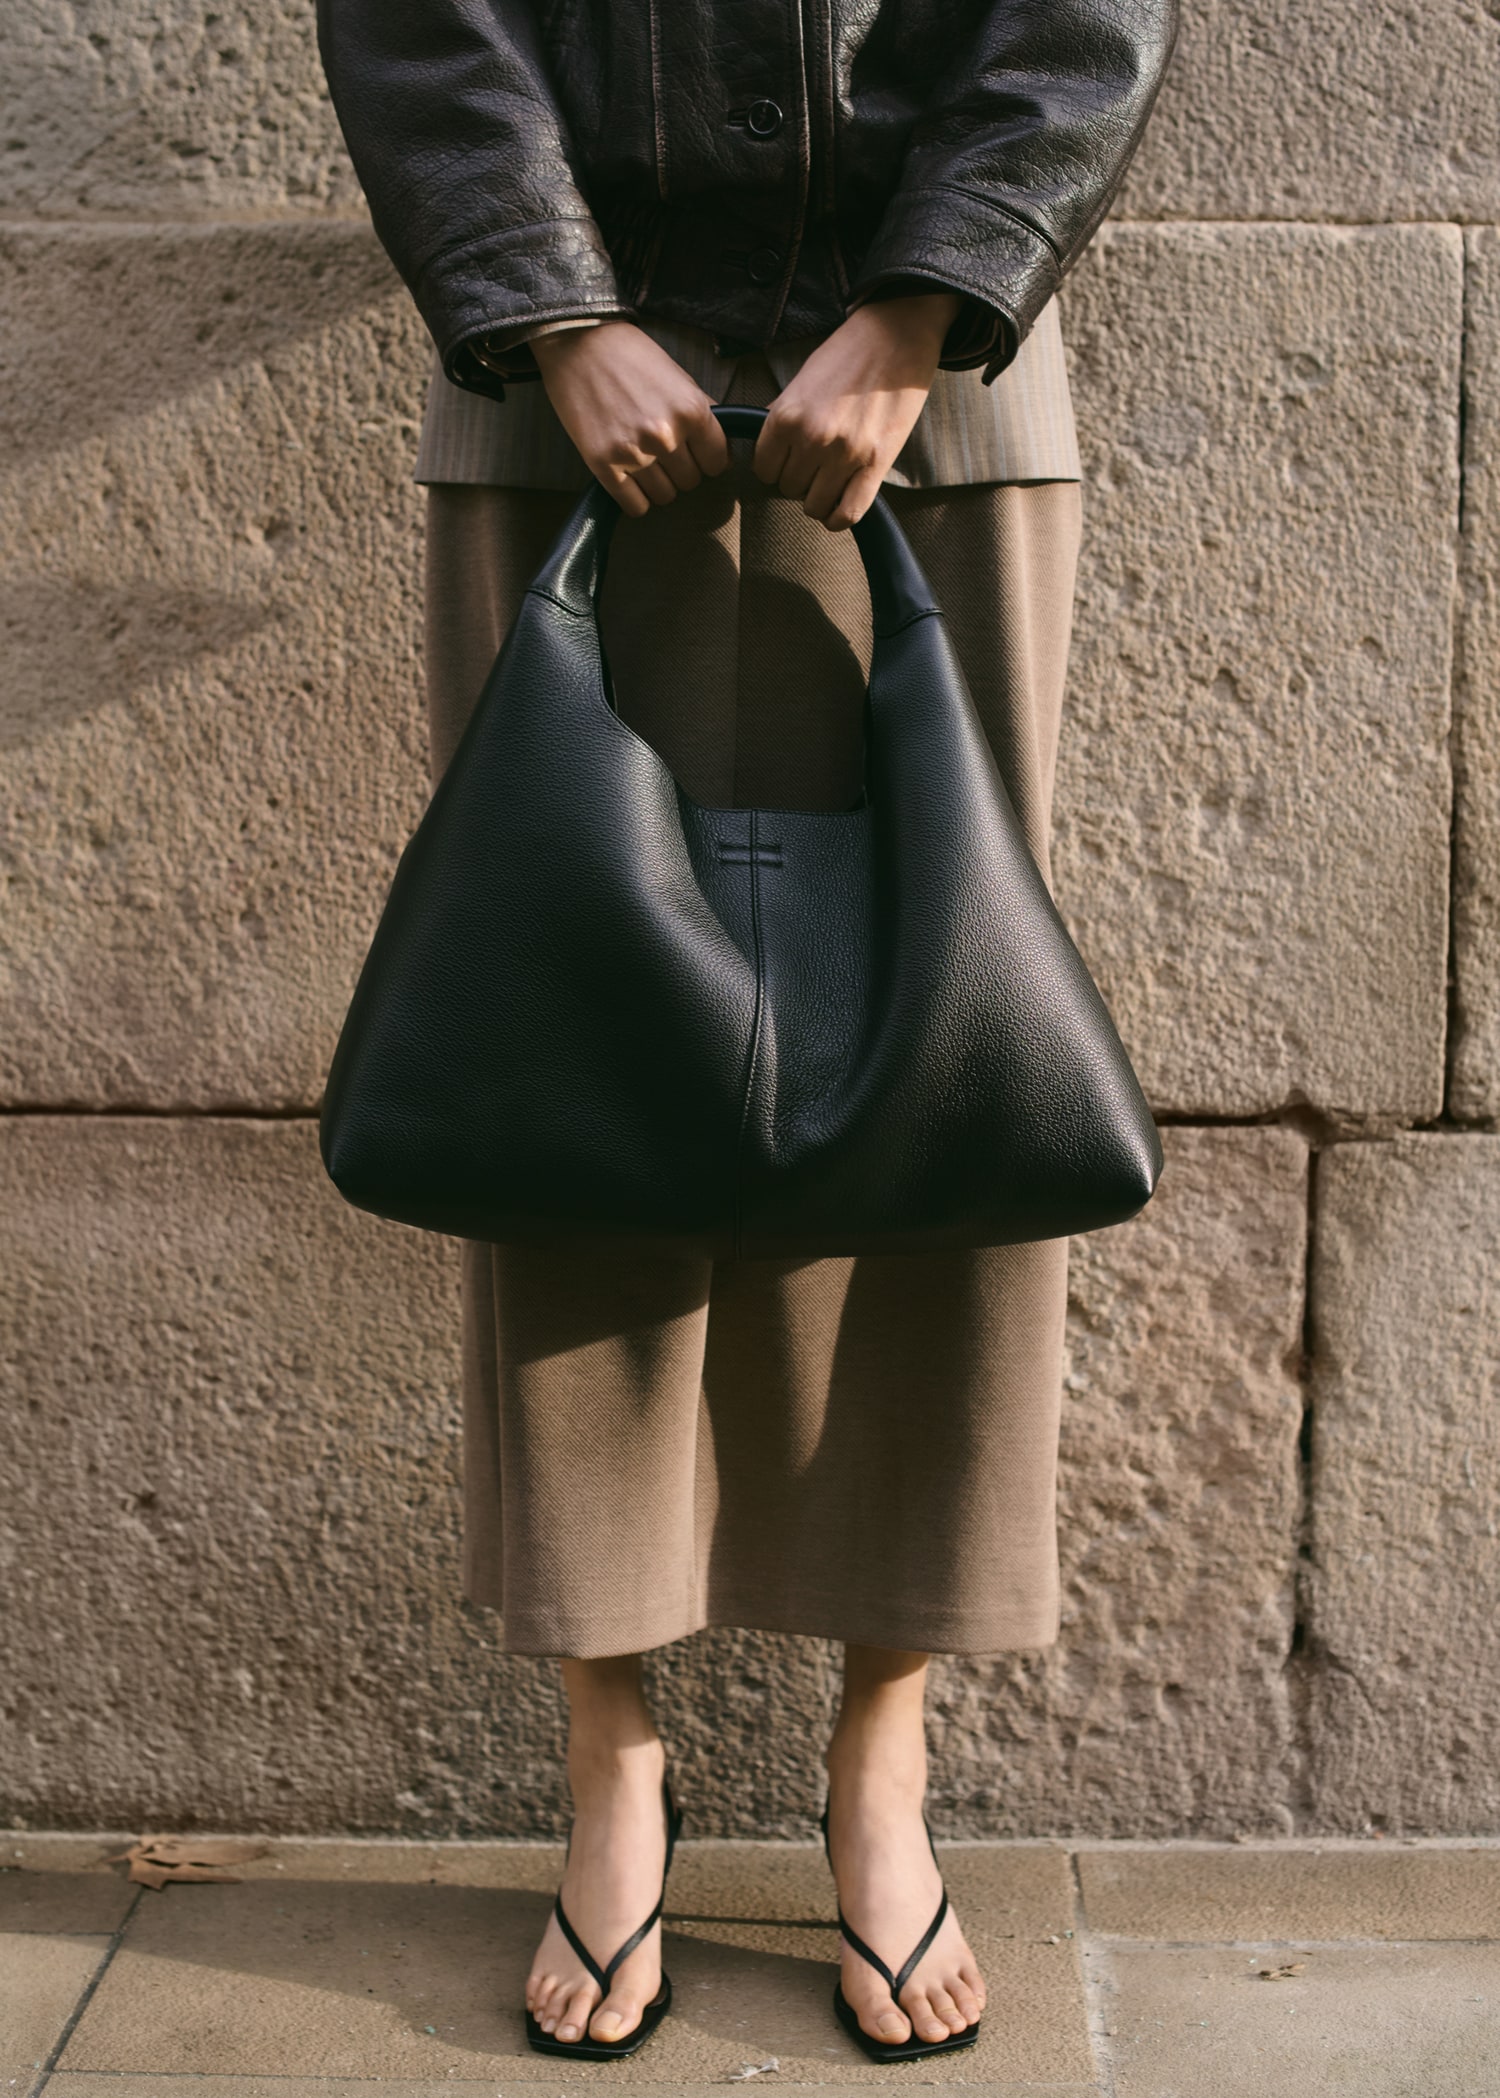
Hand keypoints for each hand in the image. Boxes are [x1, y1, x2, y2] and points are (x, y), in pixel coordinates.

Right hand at [531, 320, 729, 514]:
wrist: (578, 342)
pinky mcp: (603, 465)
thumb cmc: (629, 355)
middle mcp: (665, 436)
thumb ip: (700, 412)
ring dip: (657, 483)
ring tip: (643, 459)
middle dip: (679, 469)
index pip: (717, 462)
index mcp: (690, 410)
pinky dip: (635, 497)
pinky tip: (629, 476)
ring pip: (665, 496)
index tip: (694, 452)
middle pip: (690, 482)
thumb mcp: (678, 376)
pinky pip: (636, 506)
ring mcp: (634, 453)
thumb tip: (720, 447)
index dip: (706, 458)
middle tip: (662, 450)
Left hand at [752, 290, 961, 529]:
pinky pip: (848, 513)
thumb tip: (769, 449)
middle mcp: (812, 437)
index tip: (790, 461)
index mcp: (787, 415)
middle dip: (800, 480)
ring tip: (831, 480)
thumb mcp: (802, 380)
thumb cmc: (849, 354)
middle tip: (817, 464)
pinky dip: (840, 518)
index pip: (764, 470)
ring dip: (821, 498)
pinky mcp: (875, 464)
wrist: (896, 335)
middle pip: (789, 489)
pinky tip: (841, 507)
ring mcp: (844, 453)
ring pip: (815, 506)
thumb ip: (783, 416)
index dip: (776, 468)